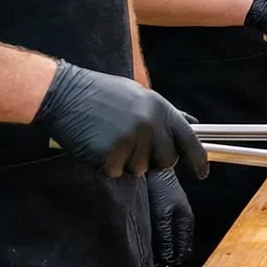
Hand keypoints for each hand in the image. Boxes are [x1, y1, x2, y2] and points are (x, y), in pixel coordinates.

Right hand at [33, 61, 207, 178]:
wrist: (63, 93)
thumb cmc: (101, 94)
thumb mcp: (139, 95)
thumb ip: (166, 113)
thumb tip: (192, 124)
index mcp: (160, 108)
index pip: (189, 139)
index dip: (198, 160)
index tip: (202, 173)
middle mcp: (149, 124)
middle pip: (166, 162)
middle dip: (152, 160)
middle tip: (131, 144)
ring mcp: (130, 141)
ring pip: (139, 170)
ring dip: (126, 161)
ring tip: (110, 137)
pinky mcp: (110, 156)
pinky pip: (116, 172)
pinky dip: (107, 165)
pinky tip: (97, 144)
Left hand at [146, 168, 194, 266]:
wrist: (151, 166)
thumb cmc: (158, 188)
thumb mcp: (162, 215)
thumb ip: (165, 238)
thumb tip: (168, 261)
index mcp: (185, 224)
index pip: (181, 254)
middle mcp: (180, 223)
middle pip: (174, 252)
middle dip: (164, 265)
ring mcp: (170, 219)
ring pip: (166, 245)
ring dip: (157, 255)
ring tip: (143, 265)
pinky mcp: (159, 215)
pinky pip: (158, 237)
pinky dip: (152, 245)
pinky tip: (140, 249)